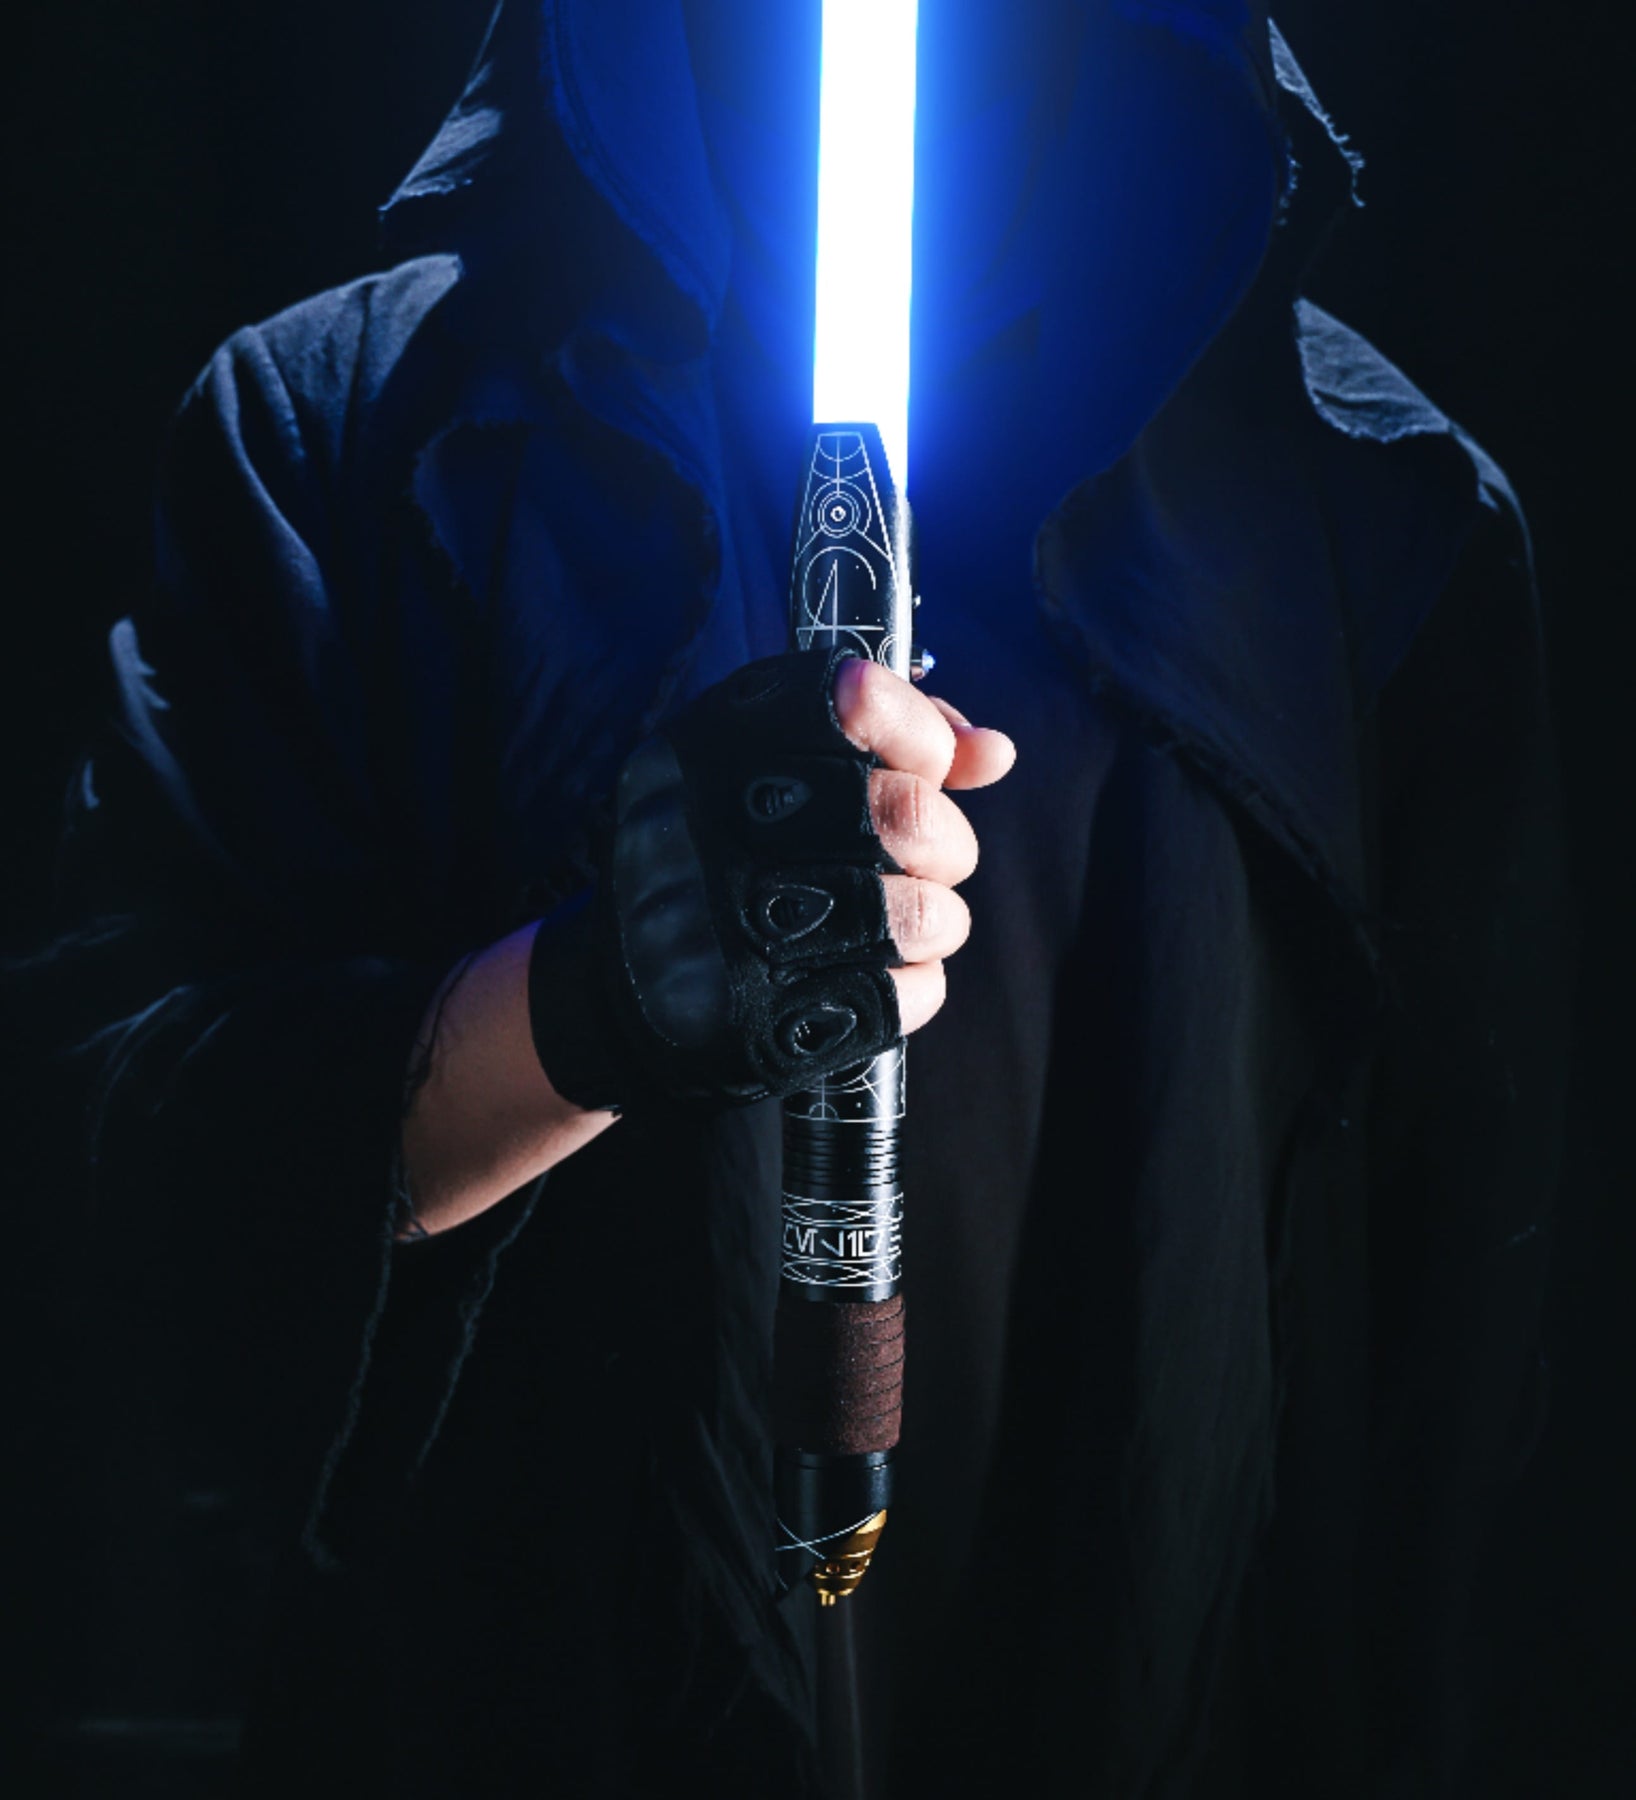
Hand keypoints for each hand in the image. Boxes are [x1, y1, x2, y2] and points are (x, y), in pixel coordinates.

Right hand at [527, 648, 1014, 1110]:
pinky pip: (904, 996)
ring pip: (922, 914)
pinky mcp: (762, 1024)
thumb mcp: (769, 764)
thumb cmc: (723, 856)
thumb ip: (886, 737)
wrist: (628, 987)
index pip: (851, 697)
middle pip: (907, 813)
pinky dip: (910, 985)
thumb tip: (993, 752)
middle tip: (925, 857)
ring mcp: (736, 932)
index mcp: (715, 746)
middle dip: (942, 840)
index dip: (916, 729)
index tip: (924, 761)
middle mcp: (715, 828)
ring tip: (906, 921)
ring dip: (934, 920)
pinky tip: (871, 972)